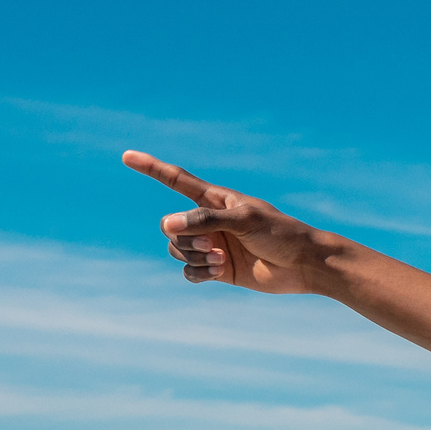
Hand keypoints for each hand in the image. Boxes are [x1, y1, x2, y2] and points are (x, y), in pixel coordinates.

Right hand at [122, 150, 331, 293]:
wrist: (303, 265)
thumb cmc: (280, 234)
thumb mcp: (244, 220)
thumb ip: (205, 220)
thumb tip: (166, 225)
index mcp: (216, 199)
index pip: (177, 180)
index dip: (152, 168)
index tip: (126, 156)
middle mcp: (209, 221)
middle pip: (170, 226)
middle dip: (184, 238)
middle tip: (212, 245)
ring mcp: (211, 245)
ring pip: (176, 250)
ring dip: (193, 257)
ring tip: (220, 260)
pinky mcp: (217, 268)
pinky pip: (188, 271)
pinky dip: (197, 273)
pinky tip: (217, 272)